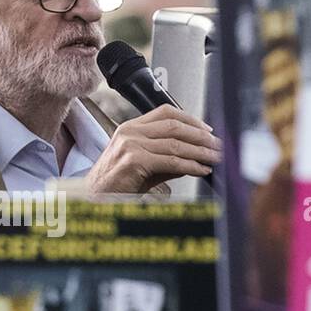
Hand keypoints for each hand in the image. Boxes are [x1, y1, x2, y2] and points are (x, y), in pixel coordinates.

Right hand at [87, 105, 221, 194]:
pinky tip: (201, 170)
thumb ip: (166, 158)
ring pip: (175, 144)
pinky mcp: (134, 160)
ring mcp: (131, 144)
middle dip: (200, 136)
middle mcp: (130, 132)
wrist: (93, 199)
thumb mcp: (144, 167)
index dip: (190, 119)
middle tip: (218, 145)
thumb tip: (195, 156)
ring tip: (215, 158)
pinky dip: (190, 165)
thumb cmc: (115, 185)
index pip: (165, 112)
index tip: (207, 130)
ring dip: (200, 152)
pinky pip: (170, 161)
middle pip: (174, 126)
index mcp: (130, 128)